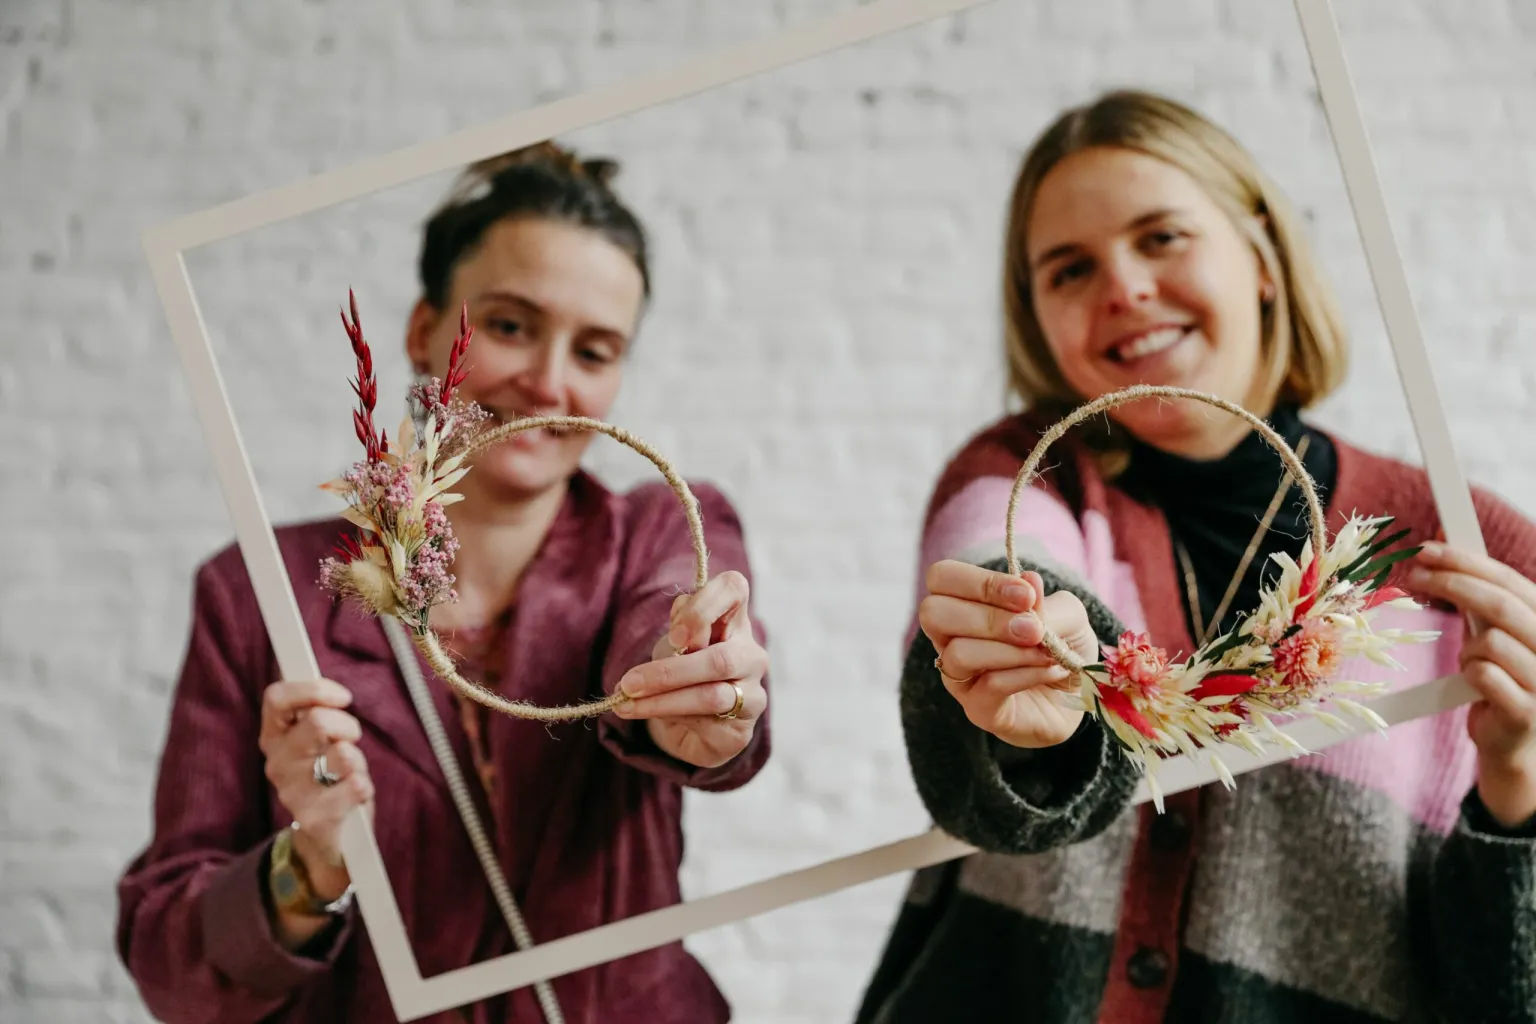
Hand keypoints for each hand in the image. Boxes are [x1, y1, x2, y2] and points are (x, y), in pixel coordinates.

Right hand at [257, 678, 373, 897]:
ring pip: (342, 753)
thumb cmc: (327, 776)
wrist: (327, 837)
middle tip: (351, 739)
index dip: (313, 689)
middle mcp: (276, 763)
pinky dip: (364, 786)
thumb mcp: (318, 740)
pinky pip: (356, 785)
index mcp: (274, 737)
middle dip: (347, 725)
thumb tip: (330, 691)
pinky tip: (354, 796)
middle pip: (317, 721)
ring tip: (349, 773)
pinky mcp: (314, 819)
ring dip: (357, 760)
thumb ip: (318, 712)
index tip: (344, 697)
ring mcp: (292, 793)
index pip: (277, 698)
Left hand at [615, 570, 767, 769]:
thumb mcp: (673, 647)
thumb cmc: (682, 674)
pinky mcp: (742, 730)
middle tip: (630, 682)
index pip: (734, 589)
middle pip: (722, 658)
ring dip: (662, 700)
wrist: (693, 726)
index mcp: (734, 621)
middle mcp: (751, 654)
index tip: (675, 635)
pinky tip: (647, 714)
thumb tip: (679, 640)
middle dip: (669, 672)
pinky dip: (670, 717)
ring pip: (711, 696)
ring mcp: (753, 693)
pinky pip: (706, 722)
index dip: (705, 606)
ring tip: (626, 703)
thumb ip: (678, 636)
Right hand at [919, 560, 1099, 749]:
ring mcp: (959, 676)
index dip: (979, 582)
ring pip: (958, 653)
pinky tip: (1050, 670)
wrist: (1080, 695)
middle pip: (933, 613)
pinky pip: (989, 685)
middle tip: (1034, 629)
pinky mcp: (978, 709)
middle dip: (989, 617)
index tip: (1025, 595)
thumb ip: (1046, 602)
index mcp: (964, 603)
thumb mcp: (1067, 615)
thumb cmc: (1063, 646)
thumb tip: (1028, 579)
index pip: (942, 577)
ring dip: (1010, 650)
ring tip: (1046, 653)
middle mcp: (950, 638)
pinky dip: (1026, 673)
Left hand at [1407, 542, 1535, 827]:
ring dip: (1467, 649)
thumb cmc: (1502, 677)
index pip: (1510, 580)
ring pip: (1490, 642)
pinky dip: (1470, 674)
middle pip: (1500, 604)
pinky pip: (1484, 676)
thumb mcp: (1491, 630)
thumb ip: (1474, 593)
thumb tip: (1441, 542)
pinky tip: (1475, 685)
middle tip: (1416, 573)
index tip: (1428, 549)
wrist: (1514, 743)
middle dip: (1453, 583)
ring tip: (1470, 663)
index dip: (1468, 561)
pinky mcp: (1528, 711)